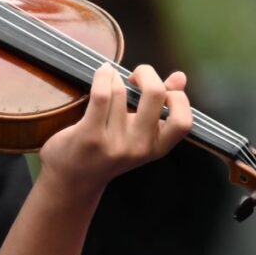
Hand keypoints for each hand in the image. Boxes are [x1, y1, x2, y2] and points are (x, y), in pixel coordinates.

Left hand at [37, 63, 192, 200]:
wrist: (72, 181)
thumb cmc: (108, 152)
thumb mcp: (139, 136)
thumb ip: (160, 108)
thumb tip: (180, 76)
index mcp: (156, 148)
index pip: (182, 121)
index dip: (178, 97)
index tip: (163, 88)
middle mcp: (138, 147)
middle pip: (155, 95)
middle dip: (148, 73)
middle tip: (136, 75)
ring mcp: (114, 143)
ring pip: (121, 91)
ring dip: (115, 77)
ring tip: (110, 78)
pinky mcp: (89, 135)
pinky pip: (101, 96)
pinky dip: (102, 77)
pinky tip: (103, 73)